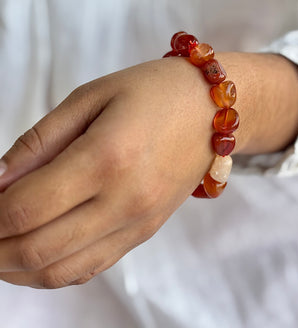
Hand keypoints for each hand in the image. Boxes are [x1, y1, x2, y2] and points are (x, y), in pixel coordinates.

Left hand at [0, 52, 297, 287]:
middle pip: (36, 249)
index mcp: (107, 157)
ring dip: (16, 267)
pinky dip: (52, 269)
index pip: (24, 207)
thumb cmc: (154, 91)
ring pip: (60, 271)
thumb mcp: (93, 96)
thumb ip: (41, 140)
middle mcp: (125, 201)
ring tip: (0, 243)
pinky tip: (38, 250)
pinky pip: (91, 267)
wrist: (213, 110)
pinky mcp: (146, 230)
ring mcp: (138, 222)